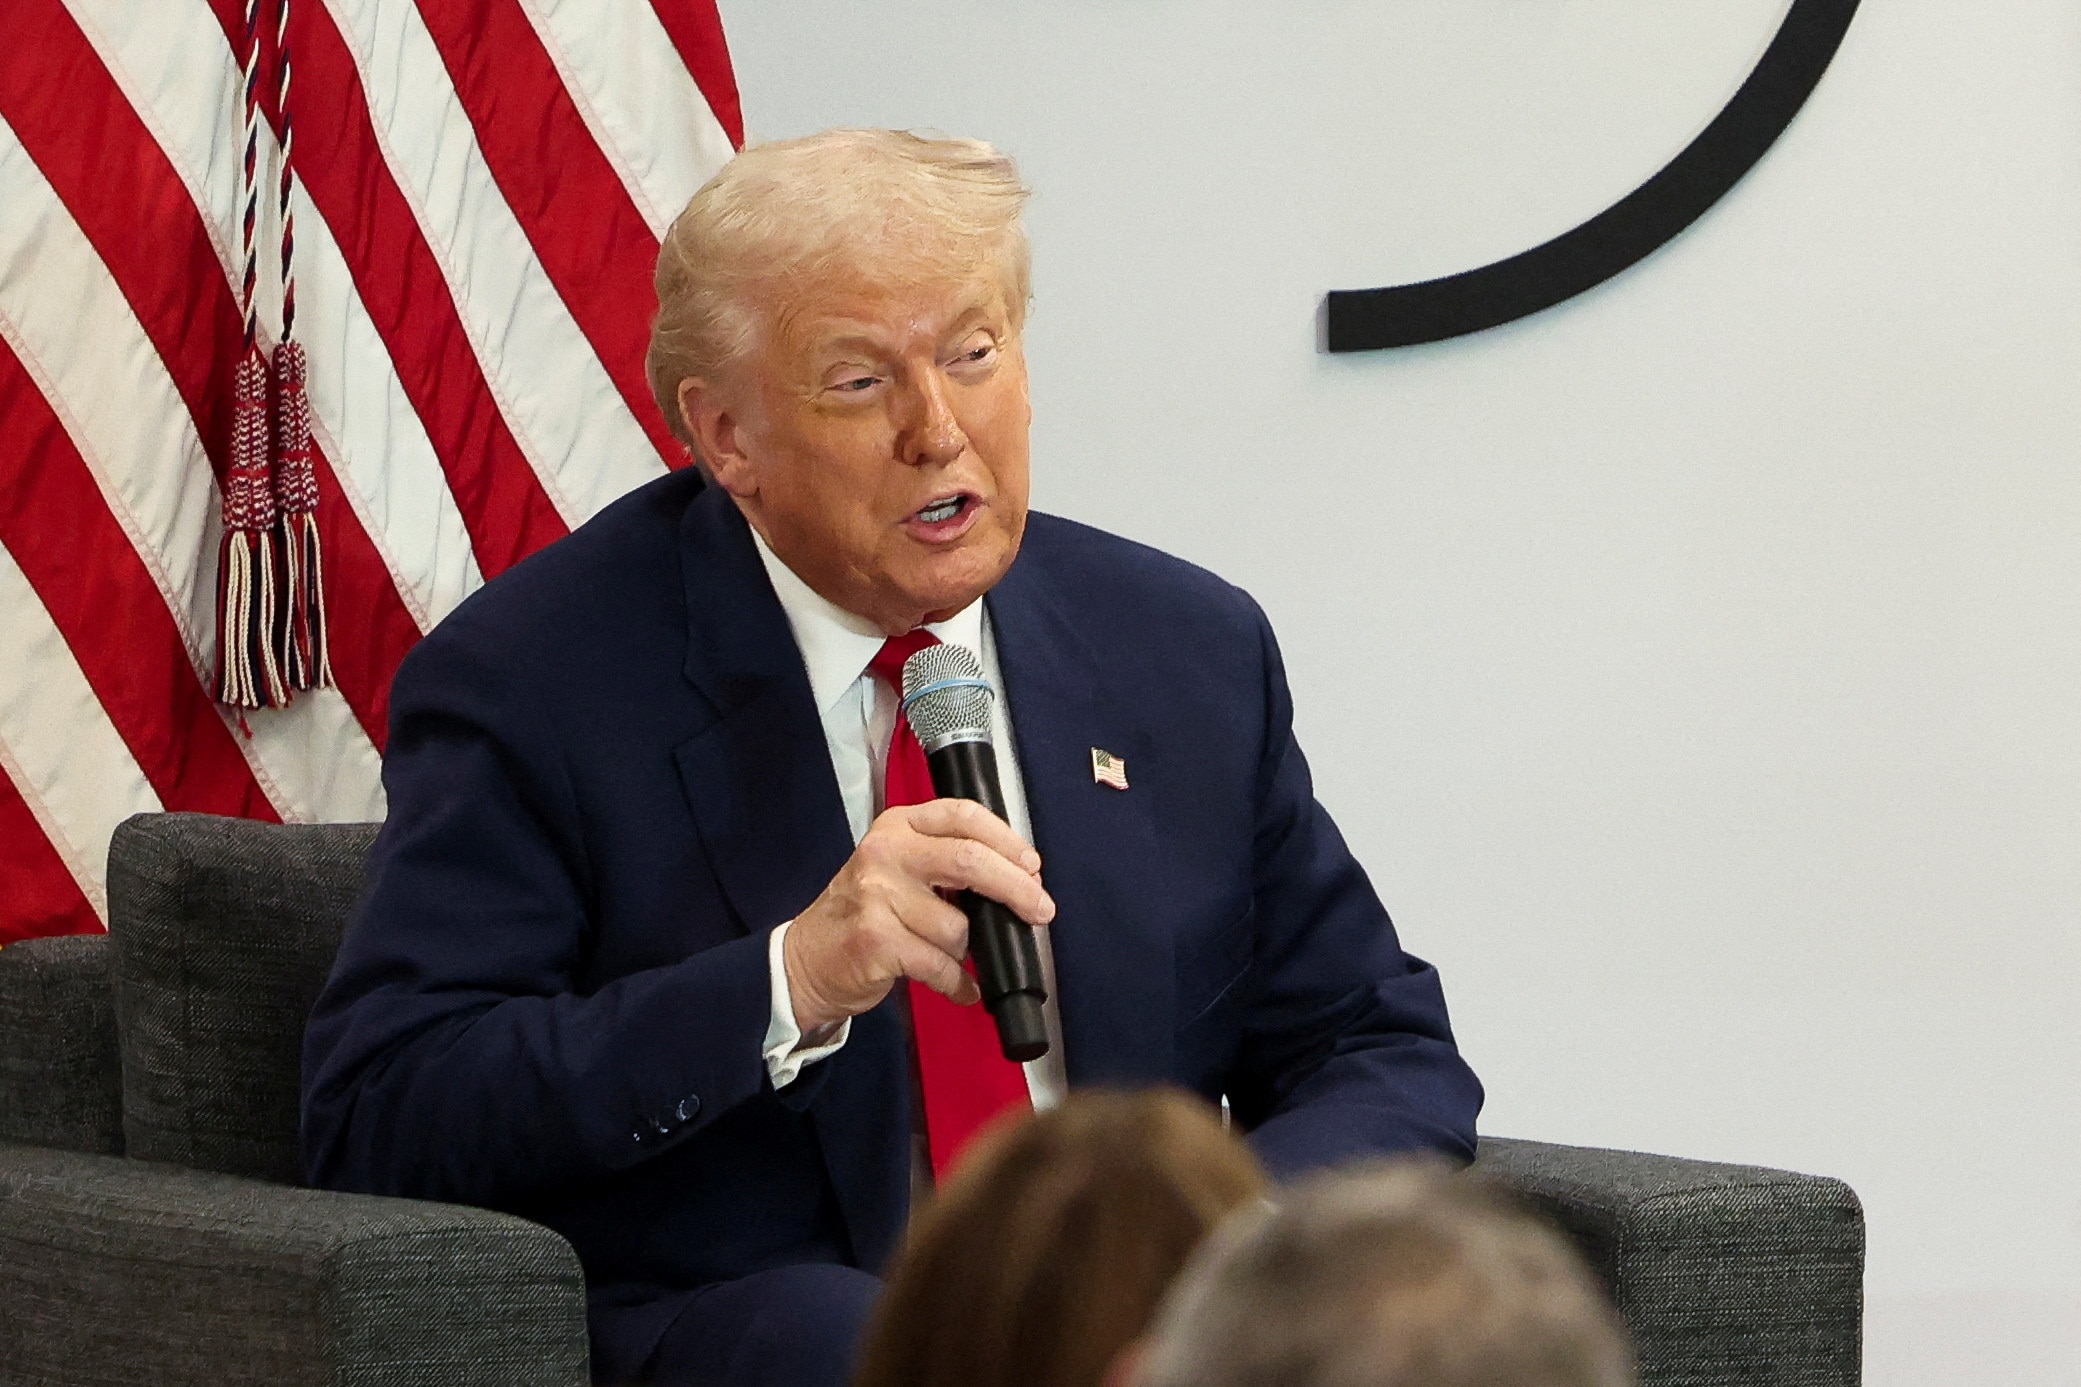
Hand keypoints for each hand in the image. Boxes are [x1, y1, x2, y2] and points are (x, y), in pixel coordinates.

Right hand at [782, 799, 1053, 1032]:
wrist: (806, 960)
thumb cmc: (864, 914)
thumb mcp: (898, 868)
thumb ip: (947, 862)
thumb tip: (1021, 878)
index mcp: (898, 826)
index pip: (963, 815)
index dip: (1007, 839)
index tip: (1032, 865)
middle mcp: (885, 852)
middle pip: (970, 860)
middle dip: (1016, 889)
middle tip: (1041, 910)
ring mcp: (876, 896)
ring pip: (958, 926)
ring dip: (968, 950)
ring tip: (953, 956)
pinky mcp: (875, 940)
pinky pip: (941, 964)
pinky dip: (958, 983)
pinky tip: (959, 986)